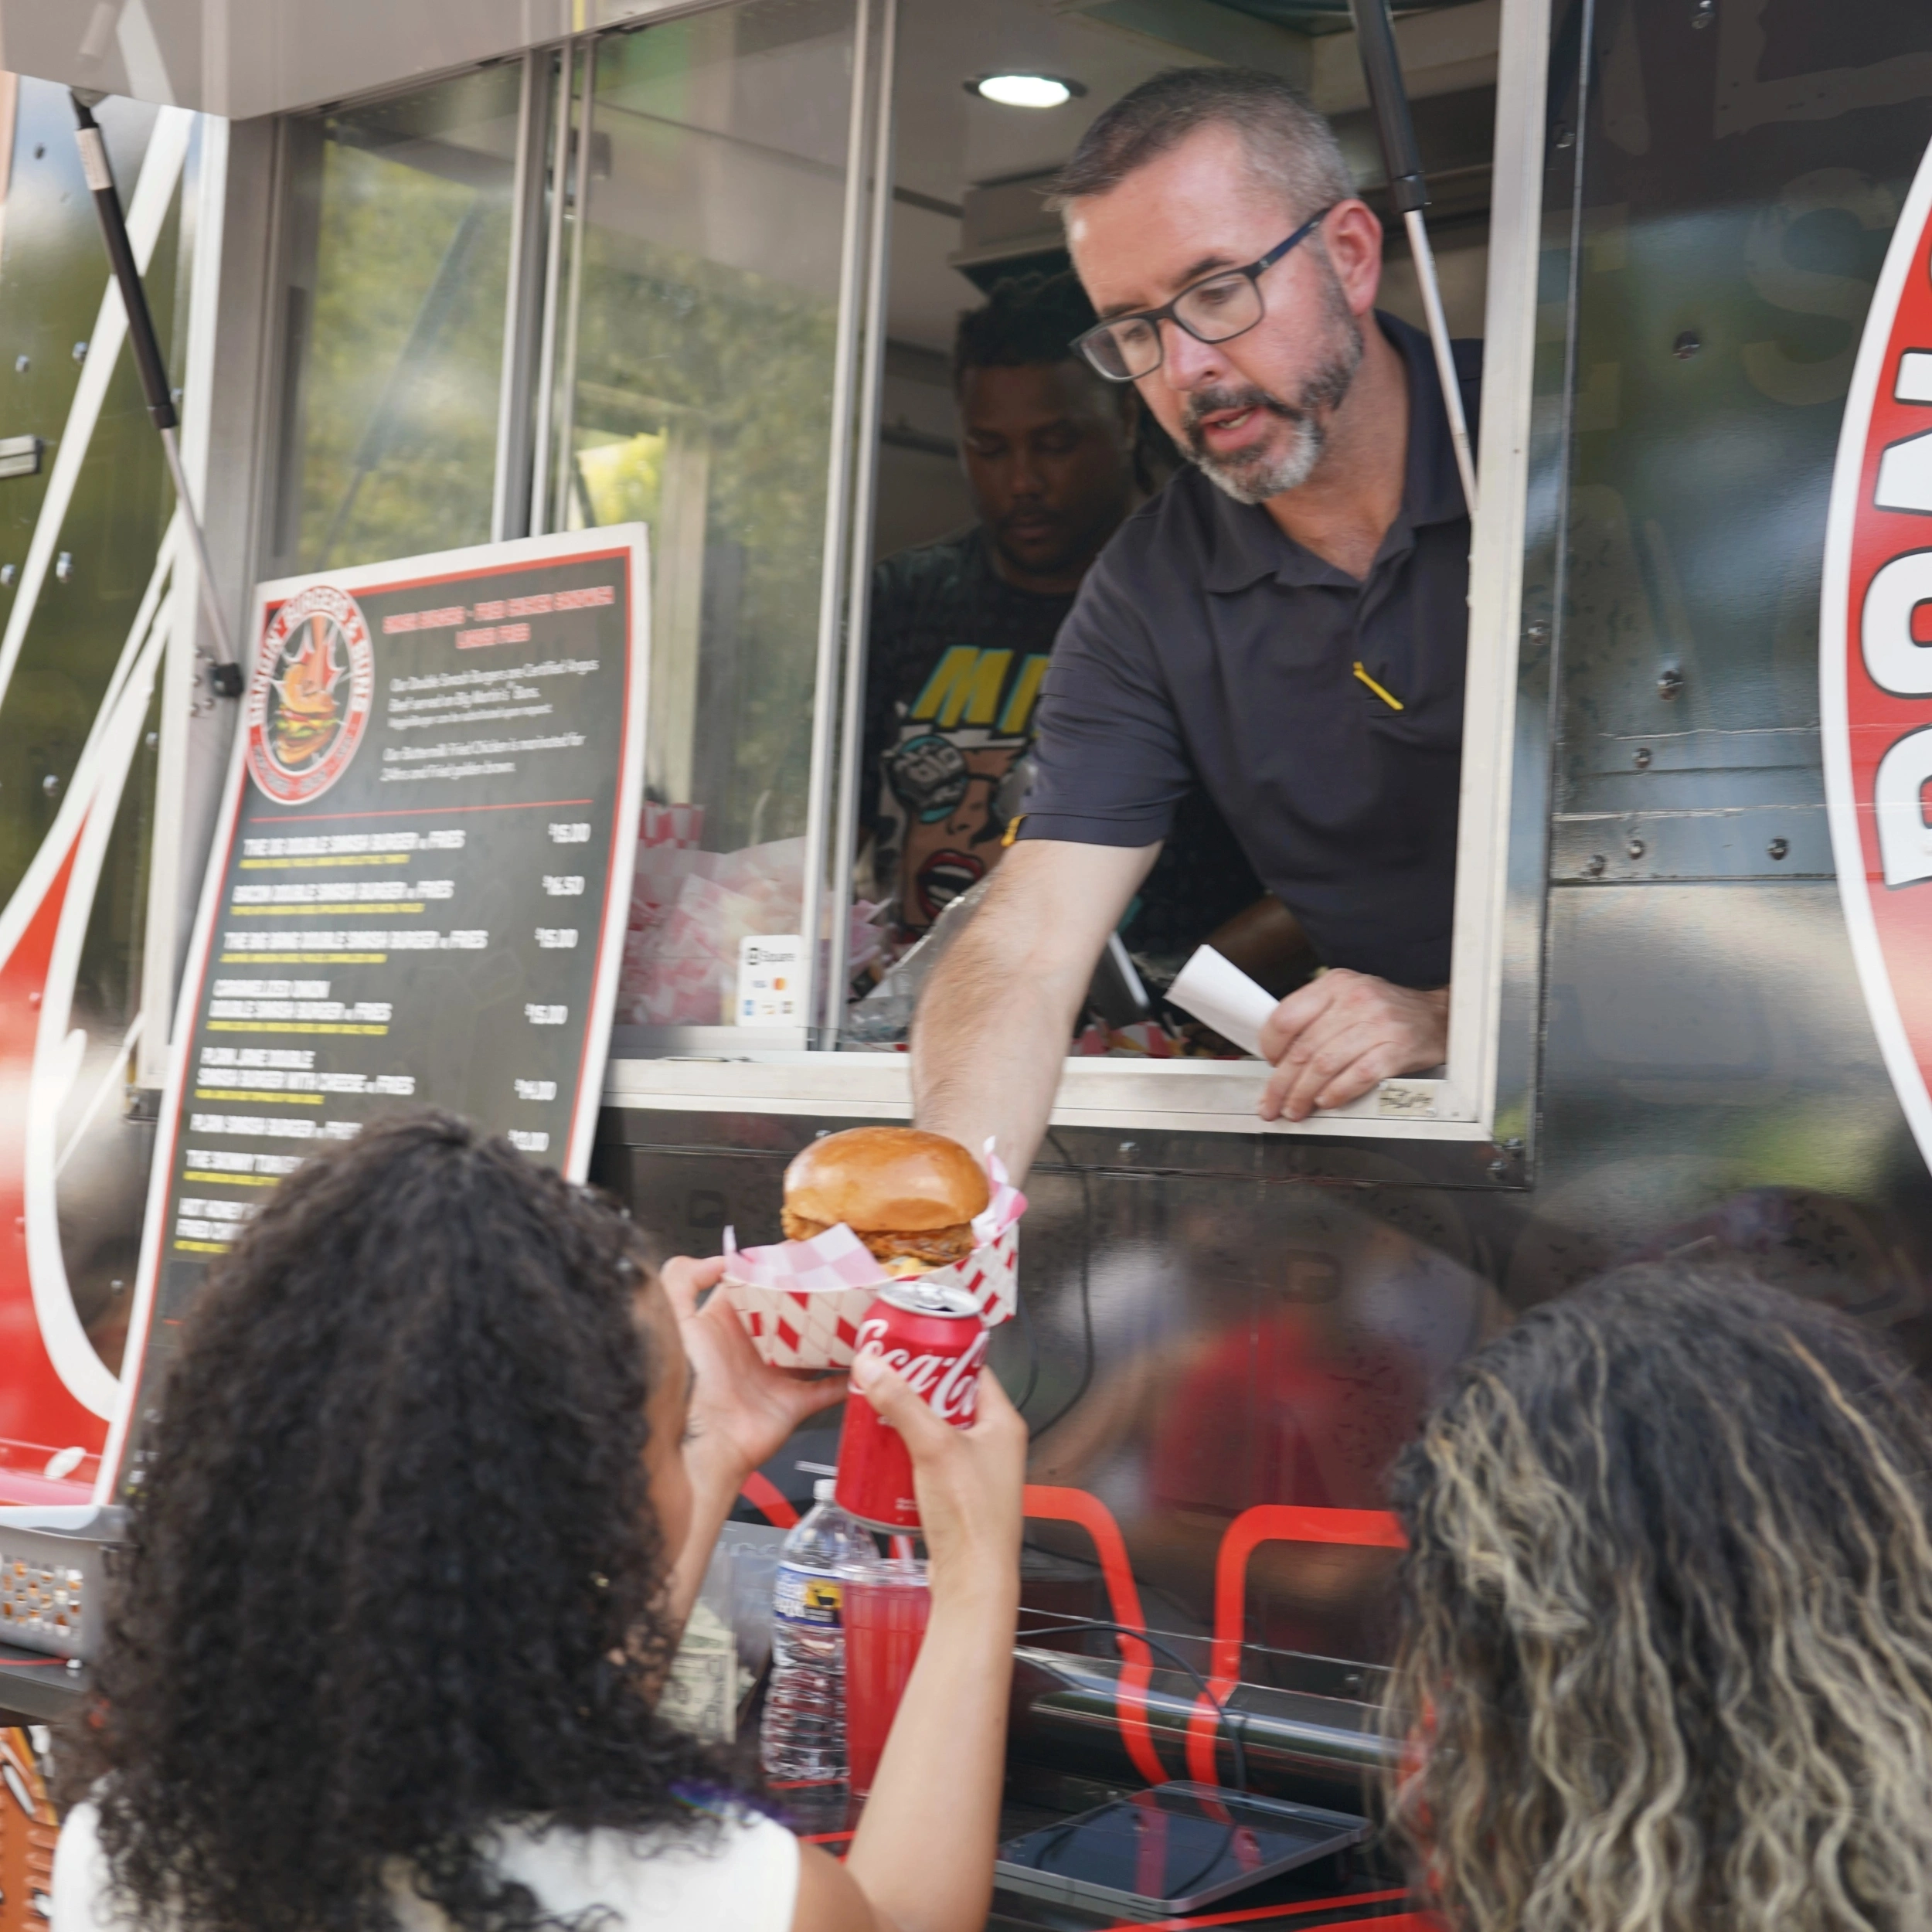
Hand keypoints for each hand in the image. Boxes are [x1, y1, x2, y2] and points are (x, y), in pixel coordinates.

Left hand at [659, 1255, 844, 1490]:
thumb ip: (682, 1279)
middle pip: (790, 1317)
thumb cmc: (685, 1382)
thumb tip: (720, 1258)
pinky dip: (848, 1379)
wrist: (699, 1443)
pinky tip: (866, 1362)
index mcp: (724, 1326)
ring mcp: (774, 1378)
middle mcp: (751, 1350)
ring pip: (813, 1349)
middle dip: (814, 1301)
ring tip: (861, 1314)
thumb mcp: (674, 1320)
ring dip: (835, 1335)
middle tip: (843, 1282)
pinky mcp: (793, 1405)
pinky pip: (828, 1389)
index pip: (754, 1290)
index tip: (804, 1257)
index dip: (776, 1273)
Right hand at [850, 1352, 1025, 1601]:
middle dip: (914, 1389)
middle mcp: (993, 1444)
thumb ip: (902, 1404)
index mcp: (1002, 1423)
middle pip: (948, 1399)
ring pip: (935, 1431)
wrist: (972, 1581)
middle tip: (884, 1378)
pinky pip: (928, 1460)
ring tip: (878, 1412)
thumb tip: (872, 1365)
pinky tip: (883, 1454)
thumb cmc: (973, 1519)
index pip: (971, 1368)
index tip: (908, 1344)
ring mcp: (975, 1470)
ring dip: (906, 1421)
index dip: (939, 1353)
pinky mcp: (956, 1494)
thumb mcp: (933, 1447)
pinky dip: (905, 1452)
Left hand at [1256, 970, 1448, 1120]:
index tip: (1269, 1065)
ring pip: (1325, 1065)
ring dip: (1304, 1094)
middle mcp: (1355, 1000)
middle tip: (1273, 1103)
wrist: (1439, 1018)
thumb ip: (1315, 1017)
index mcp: (1336, 984)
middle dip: (1282, 1084)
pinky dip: (1337, 1093)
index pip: (1287, 1016)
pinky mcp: (1396, 1049)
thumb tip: (1278, 1053)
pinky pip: (1357, 1076)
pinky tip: (1327, 1102)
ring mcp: (1377, 1024)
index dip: (1270, 1047)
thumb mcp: (1348, 998)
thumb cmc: (1387, 1012)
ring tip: (1296, 1109)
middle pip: (1304, 1048)